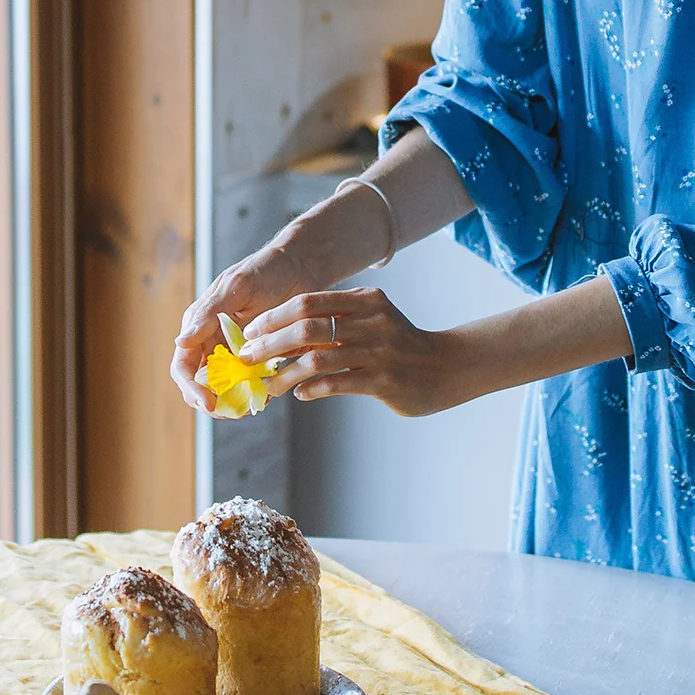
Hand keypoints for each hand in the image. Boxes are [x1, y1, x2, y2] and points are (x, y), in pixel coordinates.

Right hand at [170, 239, 313, 412]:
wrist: (301, 266)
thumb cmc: (266, 270)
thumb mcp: (237, 288)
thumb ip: (208, 315)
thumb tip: (180, 342)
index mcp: (200, 326)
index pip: (183, 367)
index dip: (191, 389)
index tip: (209, 403)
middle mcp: (213, 342)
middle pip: (201, 386)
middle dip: (213, 403)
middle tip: (235, 411)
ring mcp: (235, 352)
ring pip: (225, 390)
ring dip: (234, 403)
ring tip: (252, 405)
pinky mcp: (258, 357)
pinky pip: (251, 384)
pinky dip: (256, 394)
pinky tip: (268, 395)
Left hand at [238, 287, 466, 417]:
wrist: (446, 368)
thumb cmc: (400, 346)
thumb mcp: (373, 319)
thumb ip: (337, 321)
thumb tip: (285, 335)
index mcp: (365, 300)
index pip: (307, 302)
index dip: (274, 317)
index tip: (251, 332)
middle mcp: (372, 321)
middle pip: (307, 328)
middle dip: (270, 344)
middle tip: (249, 359)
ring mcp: (379, 351)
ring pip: (317, 359)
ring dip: (285, 374)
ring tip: (270, 387)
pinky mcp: (384, 380)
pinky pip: (337, 384)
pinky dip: (312, 389)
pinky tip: (300, 394)